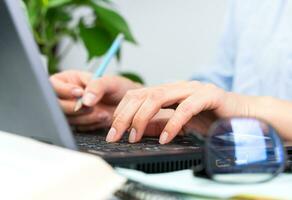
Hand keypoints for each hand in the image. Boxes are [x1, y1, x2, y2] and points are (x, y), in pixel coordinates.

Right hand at [50, 70, 141, 130]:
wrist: (128, 105)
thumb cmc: (118, 89)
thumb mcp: (109, 82)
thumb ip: (96, 86)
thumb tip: (84, 100)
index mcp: (69, 80)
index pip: (53, 84)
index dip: (64, 90)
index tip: (79, 93)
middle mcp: (67, 96)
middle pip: (56, 105)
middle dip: (75, 107)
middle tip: (91, 106)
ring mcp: (71, 110)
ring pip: (67, 118)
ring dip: (86, 117)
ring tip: (102, 112)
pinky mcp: (78, 123)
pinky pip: (78, 128)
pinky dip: (90, 124)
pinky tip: (101, 118)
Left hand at [107, 81, 253, 143]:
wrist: (243, 116)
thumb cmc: (211, 120)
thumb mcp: (178, 123)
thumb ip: (160, 123)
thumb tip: (136, 130)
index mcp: (169, 91)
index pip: (137, 94)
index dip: (121, 111)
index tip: (113, 131)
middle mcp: (178, 87)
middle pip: (143, 94)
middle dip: (125, 116)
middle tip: (116, 135)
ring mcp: (193, 89)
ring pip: (158, 97)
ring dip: (142, 118)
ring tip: (134, 137)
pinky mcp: (209, 96)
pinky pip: (185, 108)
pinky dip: (172, 124)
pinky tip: (165, 139)